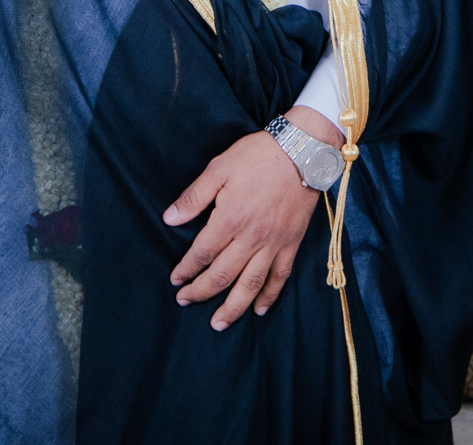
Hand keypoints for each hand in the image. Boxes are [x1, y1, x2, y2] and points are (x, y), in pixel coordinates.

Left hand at [163, 106, 339, 329]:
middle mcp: (251, 237)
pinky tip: (259, 309)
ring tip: (218, 323)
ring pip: (250, 284)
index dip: (186, 269)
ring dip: (232, 307)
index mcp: (230, 218)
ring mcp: (273, 243)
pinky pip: (280, 276)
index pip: (201, 253)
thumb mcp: (219, 167)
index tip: (176, 279)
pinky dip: (270, 296)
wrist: (303, 151)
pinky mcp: (291, 243)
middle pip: (222, 275)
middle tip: (185, 301)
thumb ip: (194, 197)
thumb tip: (169, 219)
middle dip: (200, 292)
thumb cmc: (258, 155)